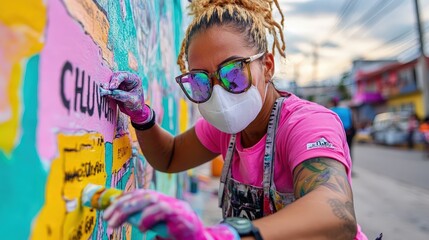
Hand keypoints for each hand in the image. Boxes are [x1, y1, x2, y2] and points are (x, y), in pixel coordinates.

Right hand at [101, 72, 150, 123]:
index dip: (117, 80)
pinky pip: (108, 86)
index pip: (124, 75)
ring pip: (110, 80)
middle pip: (116, 76)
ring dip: (106, 85)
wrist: (135, 111)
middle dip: (110, 82)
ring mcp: (120, 82)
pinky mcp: (115, 88)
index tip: (112, 87)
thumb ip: (121, 95)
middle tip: (106, 88)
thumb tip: (110, 92)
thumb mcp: (131, 100)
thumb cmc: (136, 105)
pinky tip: (103, 92)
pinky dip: (105, 89)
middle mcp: (127, 79)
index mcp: (134, 79)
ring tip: (103, 90)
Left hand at [103, 189, 238, 239]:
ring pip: (149, 200)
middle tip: (106, 218)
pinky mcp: (181, 214)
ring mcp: (175, 205)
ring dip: (129, 210)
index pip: (139, 193)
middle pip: (142, 195)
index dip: (123, 198)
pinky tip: (140, 229)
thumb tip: (123, 218)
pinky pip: (161, 211)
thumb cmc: (178, 235)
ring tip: (114, 223)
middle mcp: (167, 199)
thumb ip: (144, 220)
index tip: (108, 209)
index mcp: (161, 201)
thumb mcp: (157, 227)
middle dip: (121, 205)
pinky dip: (148, 218)